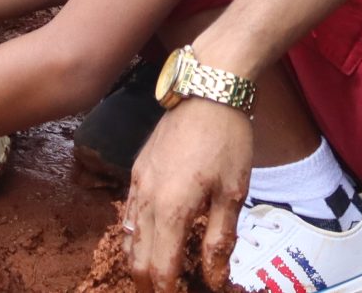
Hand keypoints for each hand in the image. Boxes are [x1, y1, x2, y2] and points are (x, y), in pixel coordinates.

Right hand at [123, 97, 251, 292]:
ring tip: (153, 281)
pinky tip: (145, 243)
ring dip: (138, 264)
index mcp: (172, 209)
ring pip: (128, 237)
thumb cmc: (227, 140)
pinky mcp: (138, 170)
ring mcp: (138, 183)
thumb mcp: (233, 193)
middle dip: (149, 285)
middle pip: (137, 259)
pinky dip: (133, 237)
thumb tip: (213, 279)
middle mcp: (147, 199)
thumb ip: (220, 240)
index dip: (170, 292)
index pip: (162, 268)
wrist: (208, 89)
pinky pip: (128, 213)